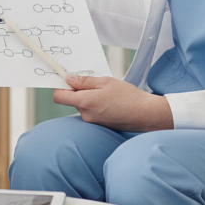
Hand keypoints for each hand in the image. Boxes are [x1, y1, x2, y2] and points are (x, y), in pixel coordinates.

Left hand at [52, 75, 174, 131]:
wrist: (146, 114)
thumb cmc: (128, 96)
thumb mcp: (105, 82)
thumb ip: (84, 81)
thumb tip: (68, 79)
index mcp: (85, 102)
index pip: (59, 96)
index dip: (60, 86)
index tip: (67, 79)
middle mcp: (86, 115)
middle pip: (71, 100)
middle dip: (78, 90)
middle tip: (94, 82)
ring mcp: (93, 122)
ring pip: (82, 106)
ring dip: (89, 97)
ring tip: (106, 93)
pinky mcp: (100, 125)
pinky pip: (91, 112)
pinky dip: (96, 105)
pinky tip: (110, 101)